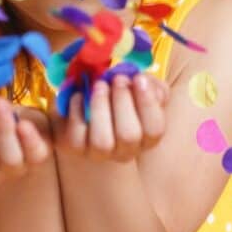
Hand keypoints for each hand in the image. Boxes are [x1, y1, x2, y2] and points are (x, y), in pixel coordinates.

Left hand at [52, 73, 169, 161]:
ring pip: (102, 142)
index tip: (139, 78)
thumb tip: (144, 82)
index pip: (154, 129)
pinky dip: (77, 112)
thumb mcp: (141, 86)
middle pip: (129, 136)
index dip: (148, 104)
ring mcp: (101, 153)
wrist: (90, 100)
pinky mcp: (78, 148)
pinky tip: (79, 95)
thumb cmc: (121, 93)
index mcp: (147, 137)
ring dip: (100, 108)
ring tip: (99, 85)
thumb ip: (149, 84)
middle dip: (122, 102)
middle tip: (117, 78)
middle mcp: (127, 150)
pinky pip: (77, 137)